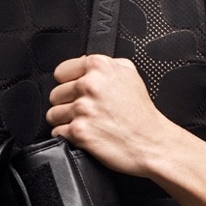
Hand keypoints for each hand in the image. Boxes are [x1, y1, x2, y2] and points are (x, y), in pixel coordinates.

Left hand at [46, 54, 165, 174]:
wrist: (152, 143)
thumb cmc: (142, 114)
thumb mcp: (129, 74)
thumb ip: (105, 64)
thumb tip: (83, 62)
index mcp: (100, 67)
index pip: (61, 72)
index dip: (68, 83)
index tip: (76, 92)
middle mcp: (89, 85)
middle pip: (55, 94)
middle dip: (66, 104)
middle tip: (85, 111)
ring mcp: (83, 109)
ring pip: (53, 114)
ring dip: (65, 121)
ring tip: (84, 124)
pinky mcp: (79, 131)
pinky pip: (57, 132)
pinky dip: (67, 136)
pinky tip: (83, 135)